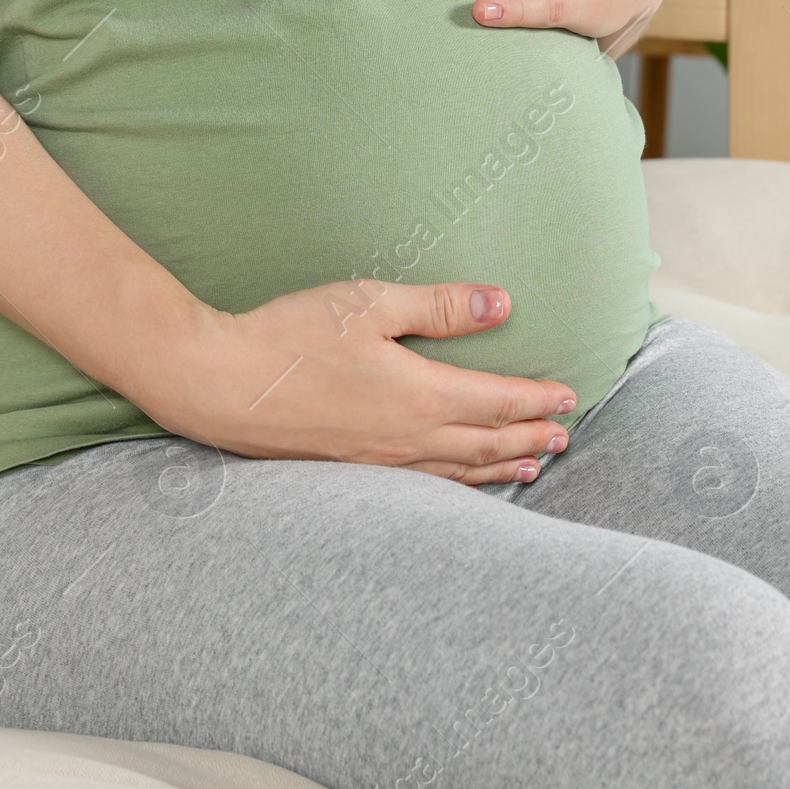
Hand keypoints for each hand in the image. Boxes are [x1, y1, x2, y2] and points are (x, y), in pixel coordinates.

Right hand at [173, 278, 576, 484]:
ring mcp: (379, 462)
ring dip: (501, 466)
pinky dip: (459, 483)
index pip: (496, 401)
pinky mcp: (352, 471)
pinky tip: (459, 480)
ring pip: (458, 470)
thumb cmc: (292, 334)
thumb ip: (439, 306)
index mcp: (419, 395)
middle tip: (565, 434)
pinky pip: (425, 485)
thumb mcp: (370, 303)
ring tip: (532, 465)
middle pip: (486, 442)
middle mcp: (407, 438)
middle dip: (530, 436)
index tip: (568, 396)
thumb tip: (502, 303)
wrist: (221, 385)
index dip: (536, 400)